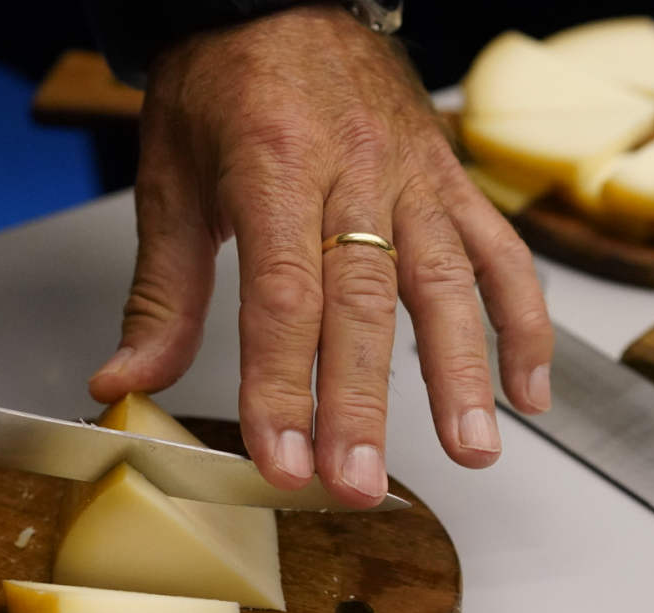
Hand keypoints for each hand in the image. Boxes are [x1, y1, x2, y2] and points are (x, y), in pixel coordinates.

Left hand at [88, 5, 553, 506]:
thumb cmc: (221, 86)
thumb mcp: (170, 182)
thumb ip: (159, 296)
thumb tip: (124, 384)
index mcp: (271, 167)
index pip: (280, 297)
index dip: (280, 387)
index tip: (280, 461)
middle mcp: (351, 171)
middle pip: (362, 303)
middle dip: (361, 404)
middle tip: (358, 484)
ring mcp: (410, 174)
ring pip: (445, 279)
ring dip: (463, 370)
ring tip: (472, 449)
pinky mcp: (448, 178)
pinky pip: (500, 250)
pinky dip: (523, 319)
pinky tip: (528, 389)